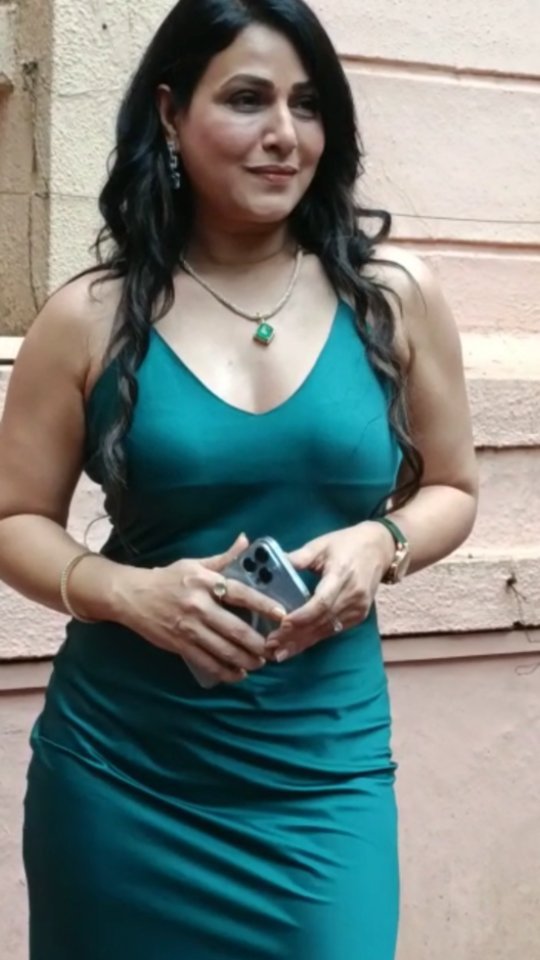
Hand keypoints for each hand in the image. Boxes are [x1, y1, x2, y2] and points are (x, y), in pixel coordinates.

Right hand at [114, 534, 286, 684]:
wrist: (132, 596)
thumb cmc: (167, 578)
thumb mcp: (194, 564)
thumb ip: (224, 557)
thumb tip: (246, 539)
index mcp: (206, 583)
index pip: (241, 594)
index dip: (264, 605)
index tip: (282, 614)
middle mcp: (200, 606)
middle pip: (236, 629)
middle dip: (258, 643)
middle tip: (274, 649)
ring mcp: (189, 628)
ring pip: (224, 650)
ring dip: (246, 660)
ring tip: (260, 663)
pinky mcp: (180, 646)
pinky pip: (207, 663)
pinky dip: (225, 672)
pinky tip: (237, 674)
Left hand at [265, 522, 394, 661]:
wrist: (380, 549)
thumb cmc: (347, 543)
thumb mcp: (321, 544)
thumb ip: (298, 557)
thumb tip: (270, 565)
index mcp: (341, 575)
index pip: (322, 602)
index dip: (302, 616)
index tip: (282, 624)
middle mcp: (352, 596)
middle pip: (322, 621)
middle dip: (295, 635)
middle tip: (271, 645)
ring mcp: (358, 609)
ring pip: (327, 630)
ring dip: (302, 643)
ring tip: (279, 653)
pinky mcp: (359, 616)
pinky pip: (333, 631)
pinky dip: (314, 639)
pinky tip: (297, 646)